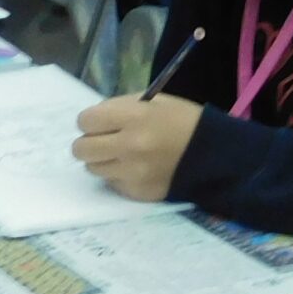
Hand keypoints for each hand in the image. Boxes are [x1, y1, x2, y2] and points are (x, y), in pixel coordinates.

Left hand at [70, 94, 202, 202]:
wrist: (211, 154)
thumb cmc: (182, 121)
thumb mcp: (154, 101)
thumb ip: (121, 109)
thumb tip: (94, 121)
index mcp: (134, 117)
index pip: (86, 121)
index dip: (89, 121)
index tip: (98, 122)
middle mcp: (129, 146)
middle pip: (81, 149)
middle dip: (88, 142)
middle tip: (101, 140)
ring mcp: (131, 172)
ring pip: (93, 168)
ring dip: (102, 160)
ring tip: (121, 154)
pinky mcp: (135, 191)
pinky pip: (111, 182)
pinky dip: (117, 175)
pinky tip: (135, 167)